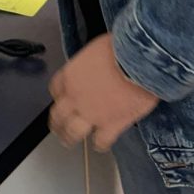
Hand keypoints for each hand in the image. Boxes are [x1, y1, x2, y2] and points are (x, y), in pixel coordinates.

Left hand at [48, 34, 158, 151]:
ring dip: (69, 137)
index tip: (63, 99)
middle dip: (57, 122)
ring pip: (72, 132)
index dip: (59, 96)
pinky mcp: (110, 126)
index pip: (55, 89)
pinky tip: (100, 145)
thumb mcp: (95, 49)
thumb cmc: (119, 48)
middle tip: (58, 127)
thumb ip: (89, 63)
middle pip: (58, 115)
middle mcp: (74, 98)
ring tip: (69, 141)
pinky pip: (100, 141)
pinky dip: (100, 144)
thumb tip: (95, 66)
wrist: (138, 63)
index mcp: (70, 76)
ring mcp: (91, 114)